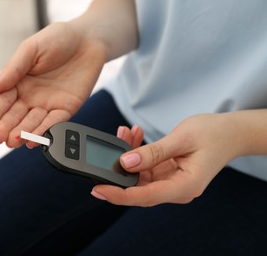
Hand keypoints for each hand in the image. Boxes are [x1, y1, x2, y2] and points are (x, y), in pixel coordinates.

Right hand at [0, 22, 106, 147]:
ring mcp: (47, 104)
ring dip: (22, 133)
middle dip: (5, 127)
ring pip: (32, 122)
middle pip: (14, 115)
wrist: (88, 39)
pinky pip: (54, 123)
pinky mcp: (66, 109)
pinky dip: (44, 132)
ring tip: (13, 141)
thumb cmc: (58, 39)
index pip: (2, 100)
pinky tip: (33, 140)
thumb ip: (12, 70)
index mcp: (18, 81)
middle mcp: (31, 96)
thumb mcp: (30, 49)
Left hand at [91, 114, 239, 206]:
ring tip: (125, 132)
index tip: (98, 190)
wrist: (229, 133)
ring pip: (139, 176)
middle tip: (104, 151)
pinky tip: (134, 135)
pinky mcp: (167, 174)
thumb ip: (153, 153)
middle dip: (118, 170)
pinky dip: (137, 152)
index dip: (119, 195)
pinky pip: (145, 167)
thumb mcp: (181, 139)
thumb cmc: (212, 134)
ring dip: (128, 156)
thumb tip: (125, 163)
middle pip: (138, 189)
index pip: (145, 196)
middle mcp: (176, 189)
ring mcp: (171, 182)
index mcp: (184, 186)